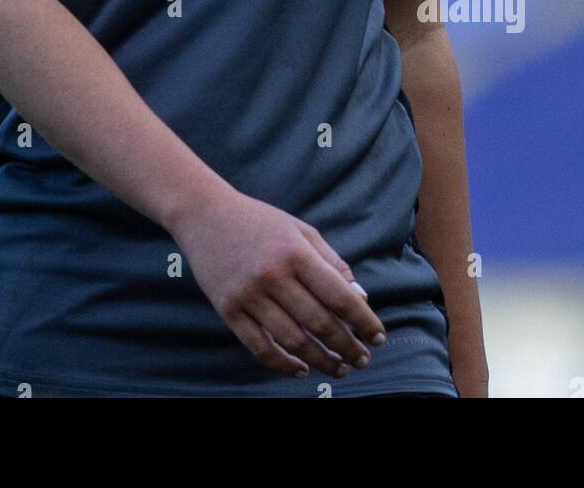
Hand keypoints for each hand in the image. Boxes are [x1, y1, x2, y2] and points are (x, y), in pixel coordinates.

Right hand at [170, 188, 386, 378]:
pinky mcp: (228, 310)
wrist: (205, 214)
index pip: (339, 297)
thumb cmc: (259, 221)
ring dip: (321, 360)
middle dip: (347, 346)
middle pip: (320, 323)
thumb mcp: (300, 230)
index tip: (378, 337)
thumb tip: (359, 299)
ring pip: (293, 341)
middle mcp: (273, 275)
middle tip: (362, 360)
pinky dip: (283, 365)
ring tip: (339, 368)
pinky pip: (260, 347)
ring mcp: (249, 295)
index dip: (363, 321)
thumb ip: (332, 261)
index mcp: (296, 253)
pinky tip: (301, 370)